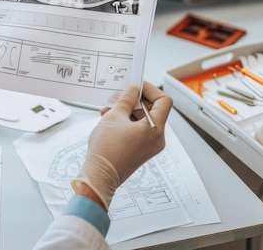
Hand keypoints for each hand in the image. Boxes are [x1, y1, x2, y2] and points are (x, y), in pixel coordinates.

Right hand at [72, 82, 171, 209]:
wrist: (99, 176)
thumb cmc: (106, 150)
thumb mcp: (114, 116)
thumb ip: (126, 99)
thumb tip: (132, 90)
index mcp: (155, 129)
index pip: (163, 101)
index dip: (150, 90)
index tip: (136, 86)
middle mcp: (157, 138)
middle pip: (153, 110)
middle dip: (134, 101)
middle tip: (118, 97)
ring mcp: (150, 146)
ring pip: (143, 119)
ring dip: (127, 111)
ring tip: (108, 110)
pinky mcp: (141, 150)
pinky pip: (139, 130)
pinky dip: (126, 122)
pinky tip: (110, 121)